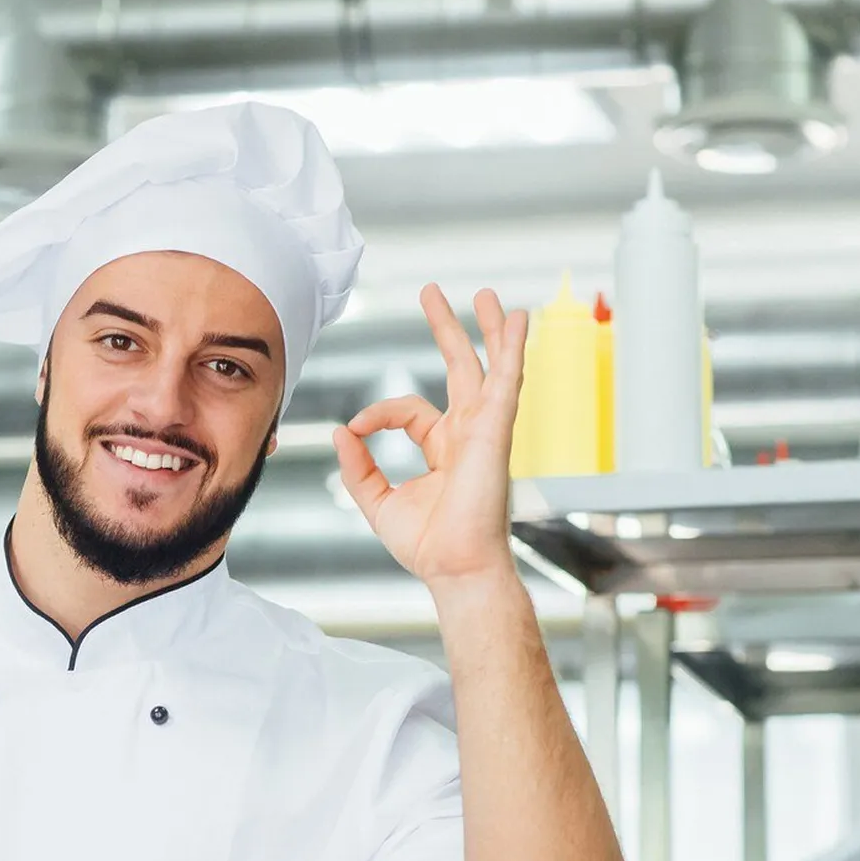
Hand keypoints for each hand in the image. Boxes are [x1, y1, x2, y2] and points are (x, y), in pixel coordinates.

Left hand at [332, 284, 528, 589]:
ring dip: (489, 329)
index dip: (377, 413)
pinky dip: (512, 348)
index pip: (409, 409)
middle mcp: (468, 433)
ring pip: (489, 367)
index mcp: (444, 448)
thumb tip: (342, 432)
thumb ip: (359, 468)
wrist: (455, 567)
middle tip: (433, 294)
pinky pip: (507, 380)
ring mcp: (486, 429)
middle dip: (447, 330)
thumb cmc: (428, 545)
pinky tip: (517, 319)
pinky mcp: (497, 430)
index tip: (355, 429)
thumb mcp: (379, 503)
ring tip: (489, 295)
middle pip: (460, 369)